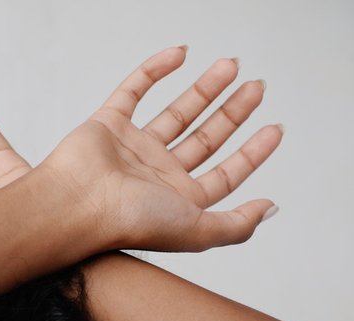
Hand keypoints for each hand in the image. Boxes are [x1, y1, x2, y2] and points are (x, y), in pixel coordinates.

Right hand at [41, 46, 282, 251]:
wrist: (77, 205)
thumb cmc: (131, 223)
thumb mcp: (199, 231)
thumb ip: (237, 225)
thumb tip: (271, 208)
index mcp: (179, 201)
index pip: (225, 173)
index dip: (253, 152)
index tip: (276, 127)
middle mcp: (158, 175)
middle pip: (205, 138)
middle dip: (232, 112)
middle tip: (257, 86)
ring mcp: (133, 148)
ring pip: (177, 112)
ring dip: (204, 89)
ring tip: (231, 65)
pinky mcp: (108, 124)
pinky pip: (135, 90)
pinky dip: (155, 70)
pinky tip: (181, 54)